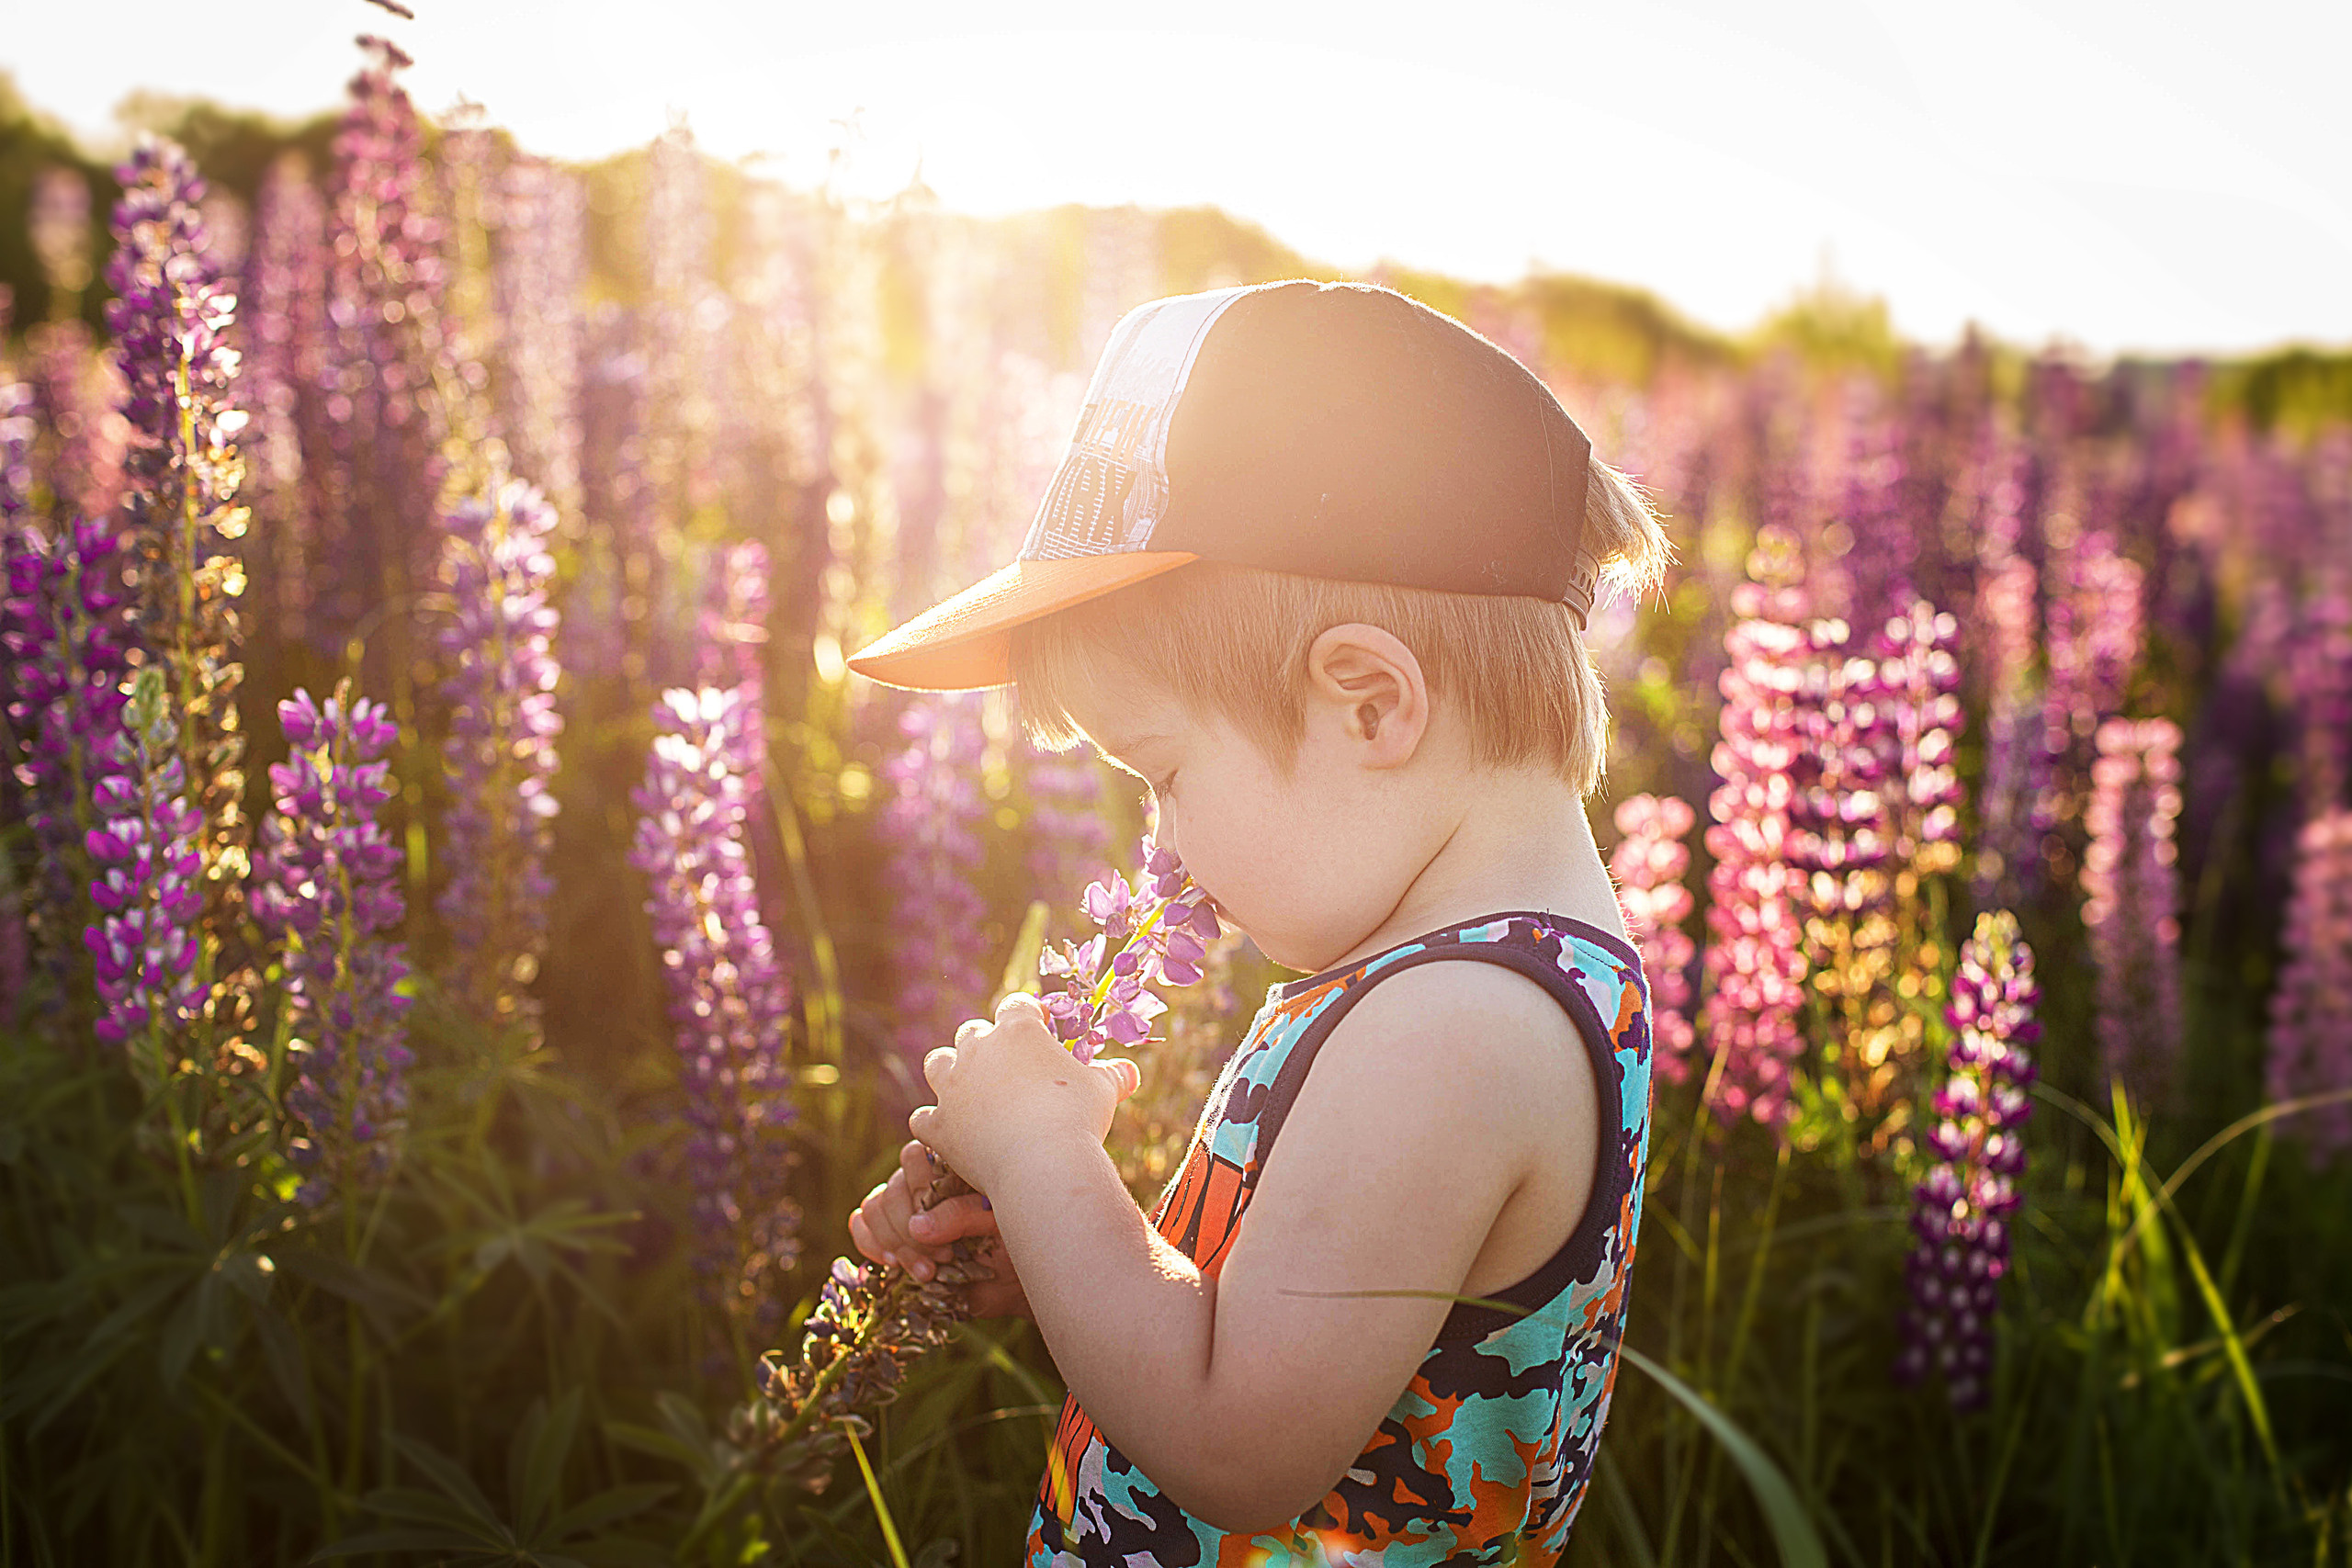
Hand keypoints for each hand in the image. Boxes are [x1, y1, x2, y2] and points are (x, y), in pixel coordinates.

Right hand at [848, 1139, 1031, 1318]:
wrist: (1011, 1280)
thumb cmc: (1013, 1243)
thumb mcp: (997, 1224)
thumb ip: (962, 1216)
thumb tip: (917, 1226)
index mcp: (951, 1167)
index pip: (915, 1157)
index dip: (921, 1193)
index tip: (945, 1231)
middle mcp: (923, 1181)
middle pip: (893, 1188)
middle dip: (911, 1229)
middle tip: (942, 1258)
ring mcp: (904, 1205)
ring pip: (875, 1206)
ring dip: (894, 1242)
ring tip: (927, 1271)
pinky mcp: (889, 1230)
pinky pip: (862, 1222)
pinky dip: (870, 1242)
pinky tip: (893, 1263)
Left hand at [907, 993, 1140, 1198]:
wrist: (1042, 1165)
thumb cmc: (1077, 1119)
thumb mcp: (1103, 1091)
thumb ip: (1113, 1076)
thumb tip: (1131, 1073)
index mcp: (1018, 1031)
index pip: (1017, 1005)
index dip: (1028, 1015)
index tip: (1040, 1028)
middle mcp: (978, 1049)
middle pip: (972, 1032)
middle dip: (986, 1045)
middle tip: (1006, 1068)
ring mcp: (952, 1086)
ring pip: (937, 1063)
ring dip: (950, 1072)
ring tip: (967, 1089)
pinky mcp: (938, 1123)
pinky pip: (923, 1117)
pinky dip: (934, 1123)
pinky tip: (948, 1131)